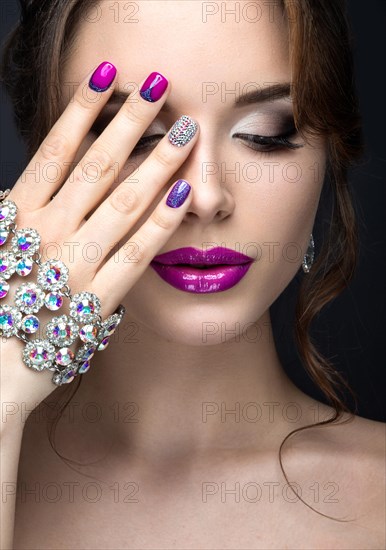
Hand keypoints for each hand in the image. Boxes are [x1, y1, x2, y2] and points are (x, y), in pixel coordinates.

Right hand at [0, 64, 197, 420]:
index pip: (54, 148)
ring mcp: (73, 265)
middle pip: (96, 164)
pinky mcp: (98, 299)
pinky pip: (136, 253)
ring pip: (122, 201)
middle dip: (131, 121)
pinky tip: (184, 194)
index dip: (82, 108)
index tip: (108, 76)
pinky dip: (161, 222)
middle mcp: (46, 232)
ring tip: (184, 129)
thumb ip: (22, 213)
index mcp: (17, 215)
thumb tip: (45, 182)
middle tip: (160, 85)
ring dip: (156, 160)